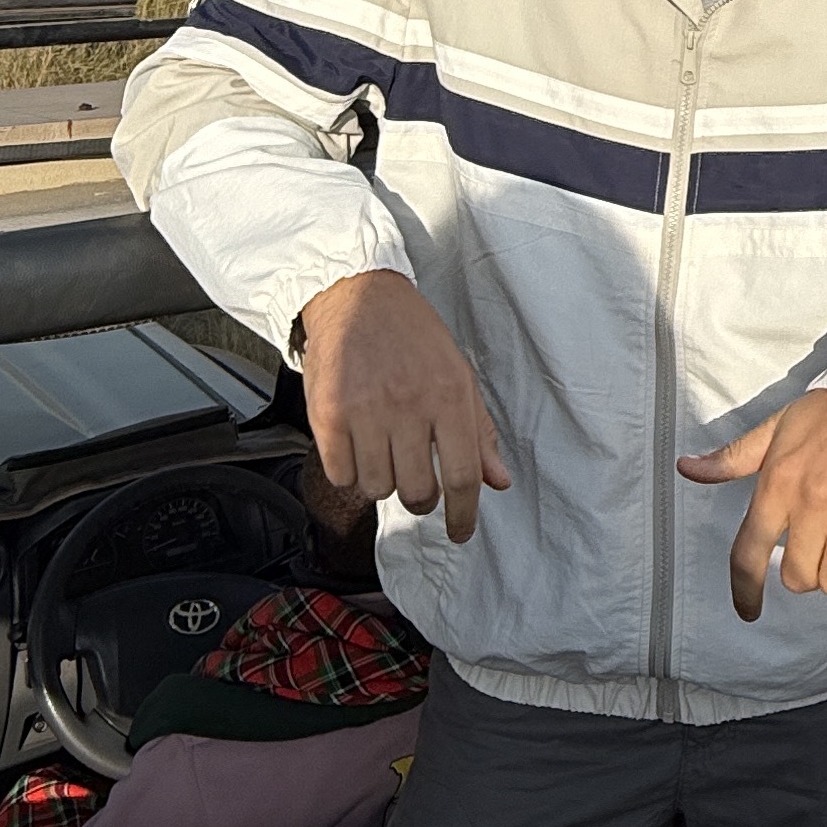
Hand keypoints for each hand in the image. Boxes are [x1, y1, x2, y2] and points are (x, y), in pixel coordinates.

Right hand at [298, 272, 510, 542]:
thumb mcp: (459, 374)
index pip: (463, 476)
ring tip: (382, 450)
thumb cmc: (413, 335)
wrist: (357, 295)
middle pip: (418, 493)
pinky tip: (357, 447)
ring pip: (377, 488)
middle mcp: (409, 405)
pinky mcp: (329, 414)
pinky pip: (341, 474)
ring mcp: (366, 410)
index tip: (460, 531)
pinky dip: (349, 471)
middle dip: (420, 498)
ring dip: (382, 481)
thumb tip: (498, 481)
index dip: (464, 515)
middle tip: (415, 480)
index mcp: (449, 396)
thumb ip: (479, 431)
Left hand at [679, 392, 826, 622]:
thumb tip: (687, 468)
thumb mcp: (776, 427)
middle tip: (814, 549)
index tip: (748, 609)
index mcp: (779, 485)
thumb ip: (732, 457)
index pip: (750, 553)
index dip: (745, 590)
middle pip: (798, 579)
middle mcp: (813, 505)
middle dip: (803, 573)